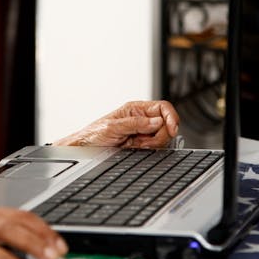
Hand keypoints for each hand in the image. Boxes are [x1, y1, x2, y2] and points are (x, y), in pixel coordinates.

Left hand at [53, 100, 179, 148]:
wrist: (86, 149)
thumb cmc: (94, 134)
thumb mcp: (113, 127)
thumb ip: (135, 123)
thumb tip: (157, 122)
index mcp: (136, 109)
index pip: (163, 107)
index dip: (171, 117)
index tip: (172, 129)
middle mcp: (142, 119)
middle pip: (166, 125)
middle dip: (158, 135)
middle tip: (142, 140)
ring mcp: (143, 133)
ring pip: (163, 138)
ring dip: (152, 144)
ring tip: (135, 144)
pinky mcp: (143, 145)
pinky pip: (156, 148)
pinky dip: (149, 150)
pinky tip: (136, 149)